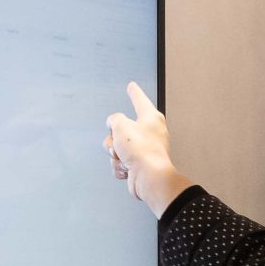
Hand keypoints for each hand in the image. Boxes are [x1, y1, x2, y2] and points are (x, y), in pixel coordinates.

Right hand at [104, 82, 193, 217]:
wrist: (149, 178)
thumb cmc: (141, 150)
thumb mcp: (121, 125)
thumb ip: (114, 120)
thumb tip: (113, 125)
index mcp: (151, 118)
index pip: (140, 100)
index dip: (134, 93)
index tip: (131, 86)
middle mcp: (149, 133)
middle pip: (121, 129)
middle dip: (114, 140)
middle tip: (119, 145)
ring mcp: (144, 150)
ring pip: (117, 148)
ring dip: (115, 155)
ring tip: (124, 159)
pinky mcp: (139, 166)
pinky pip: (119, 163)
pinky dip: (120, 167)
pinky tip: (127, 170)